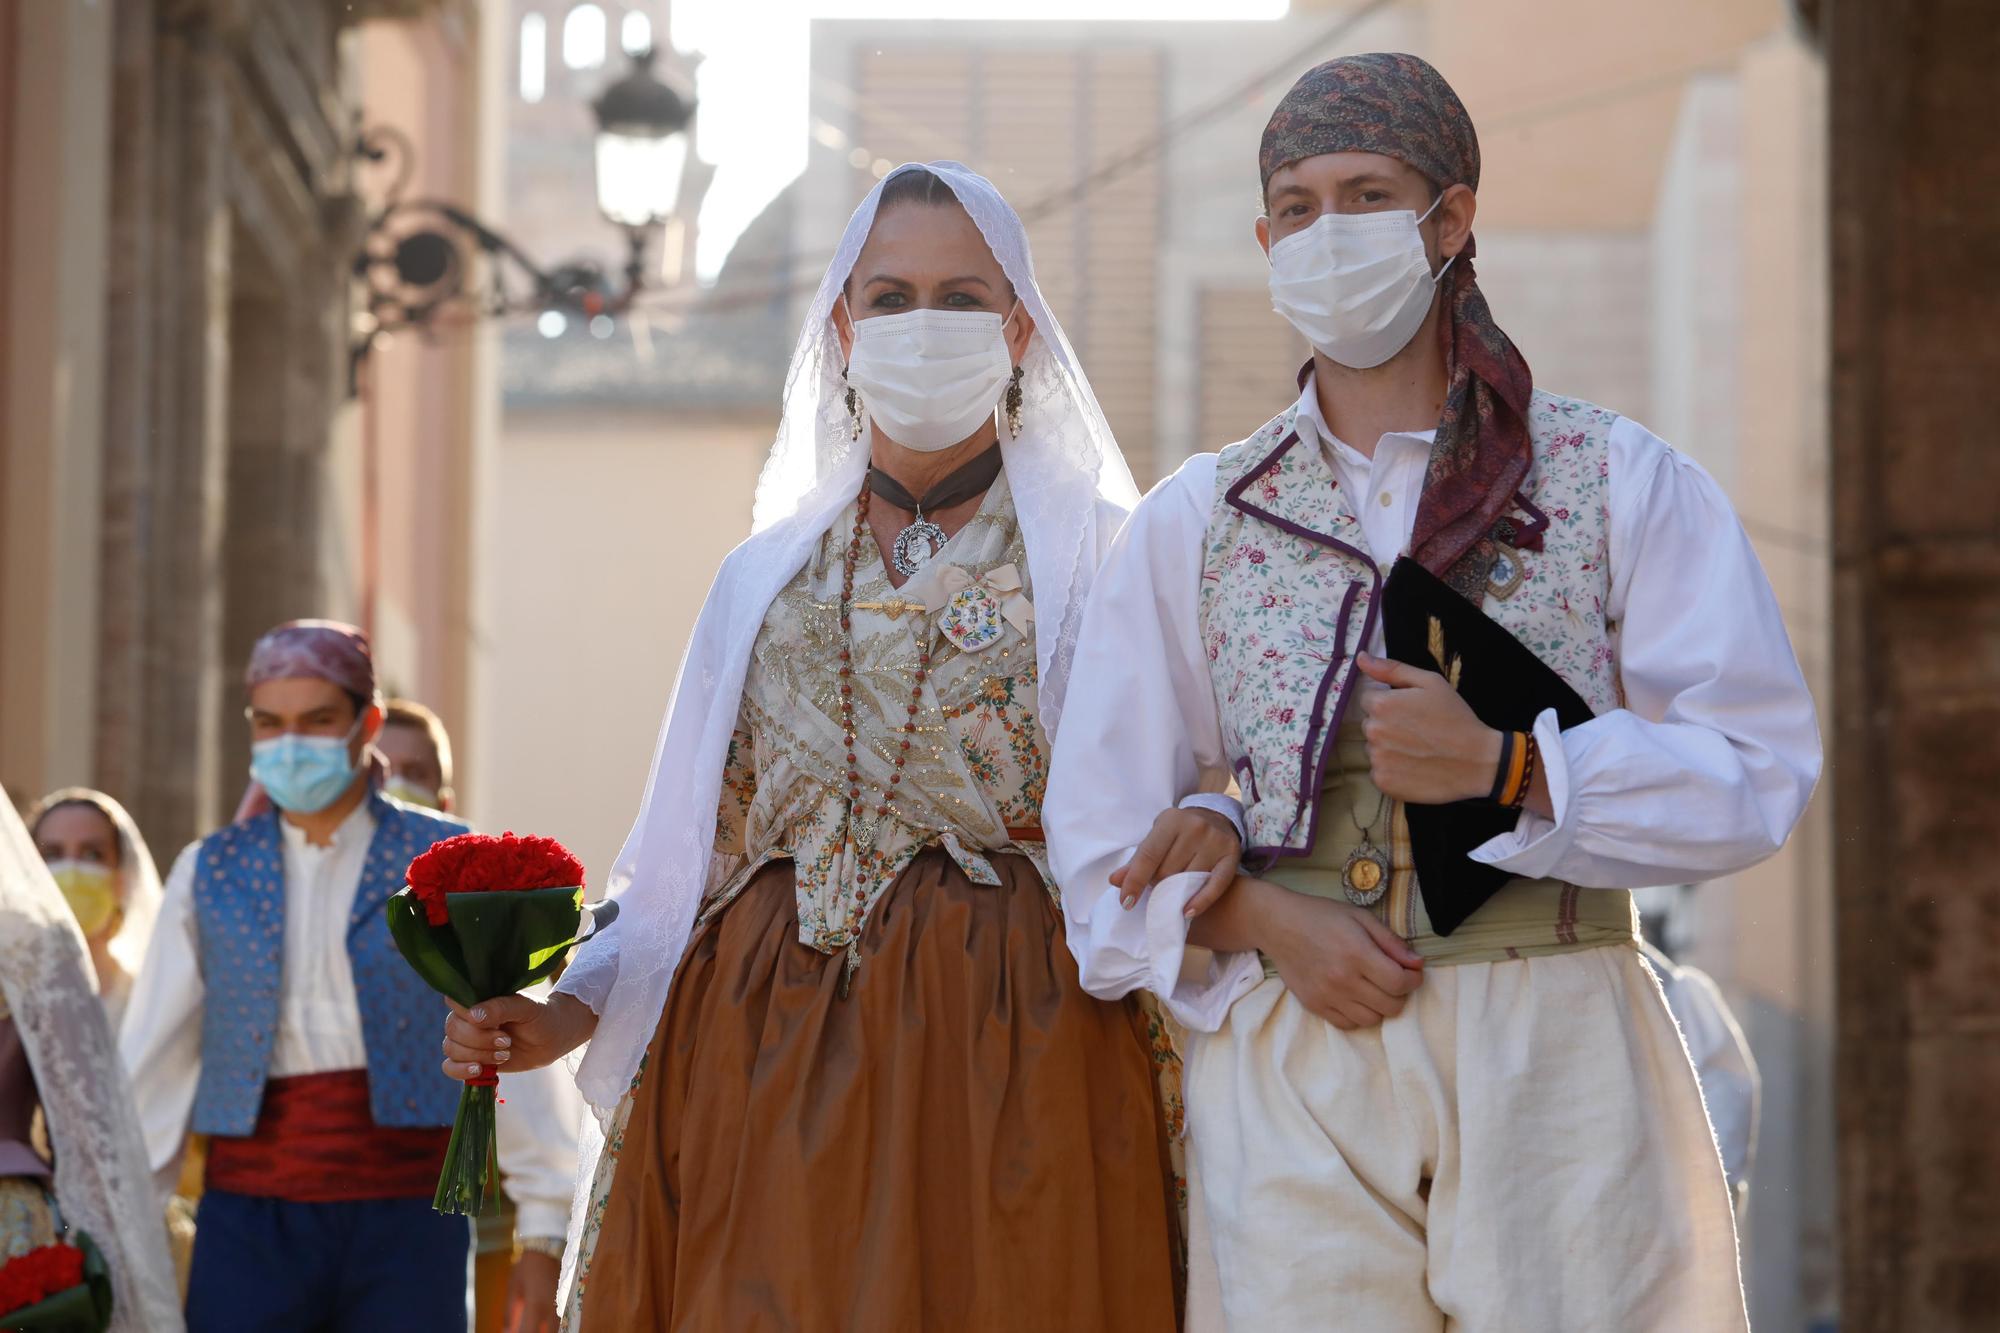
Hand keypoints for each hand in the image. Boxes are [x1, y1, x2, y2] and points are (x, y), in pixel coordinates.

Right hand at [441, 991, 596, 1082]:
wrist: (552, 1039)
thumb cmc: (539, 1016)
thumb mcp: (525, 1007)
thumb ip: (500, 1008)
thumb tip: (473, 1015)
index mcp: (478, 998)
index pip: (455, 1002)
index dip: (469, 1015)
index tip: (495, 1023)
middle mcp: (467, 1018)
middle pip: (453, 1029)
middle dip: (479, 1040)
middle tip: (506, 1041)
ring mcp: (467, 1039)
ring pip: (451, 1049)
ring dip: (478, 1055)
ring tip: (504, 1054)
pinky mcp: (470, 1059)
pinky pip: (449, 1067)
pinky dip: (460, 1071)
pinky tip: (480, 1070)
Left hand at [503, 1250, 559, 1332]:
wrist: (546, 1249)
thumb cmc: (526, 1269)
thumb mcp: (513, 1290)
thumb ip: (510, 1313)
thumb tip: (506, 1332)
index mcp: (535, 1307)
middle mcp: (551, 1310)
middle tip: (527, 1331)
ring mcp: (560, 1306)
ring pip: (556, 1330)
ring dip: (545, 1332)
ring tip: (534, 1328)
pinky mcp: (564, 1302)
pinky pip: (559, 1322)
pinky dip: (552, 1328)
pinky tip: (544, 1326)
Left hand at [1110, 806, 1241, 914]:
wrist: (1216, 818)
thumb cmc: (1179, 832)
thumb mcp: (1157, 838)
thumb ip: (1138, 860)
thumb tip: (1115, 881)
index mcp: (1171, 820)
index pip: (1148, 855)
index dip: (1135, 880)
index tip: (1126, 902)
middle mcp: (1195, 828)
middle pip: (1168, 871)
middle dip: (1157, 885)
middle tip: (1158, 885)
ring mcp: (1216, 841)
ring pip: (1188, 880)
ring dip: (1175, 892)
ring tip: (1172, 890)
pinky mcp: (1232, 856)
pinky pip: (1215, 886)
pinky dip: (1200, 901)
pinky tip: (1186, 912)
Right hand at [1257, 884, 1424, 1028]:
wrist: (1278, 925)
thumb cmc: (1322, 916)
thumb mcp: (1361, 918)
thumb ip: (1391, 942)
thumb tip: (1417, 964)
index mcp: (1358, 954)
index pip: (1400, 983)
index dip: (1413, 980)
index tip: (1412, 972)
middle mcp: (1343, 980)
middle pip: (1391, 1006)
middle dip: (1400, 993)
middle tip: (1393, 979)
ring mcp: (1327, 996)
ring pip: (1372, 1019)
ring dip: (1380, 1006)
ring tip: (1374, 988)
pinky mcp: (1314, 1006)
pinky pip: (1348, 1024)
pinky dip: (1358, 1015)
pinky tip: (1356, 998)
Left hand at [1356, 652, 1501, 803]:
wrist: (1477, 762)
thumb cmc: (1456, 718)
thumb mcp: (1430, 683)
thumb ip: (1392, 669)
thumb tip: (1361, 657)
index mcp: (1381, 705)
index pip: (1369, 700)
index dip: (1390, 704)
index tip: (1411, 712)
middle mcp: (1373, 732)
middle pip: (1370, 724)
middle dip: (1387, 725)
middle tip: (1417, 731)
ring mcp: (1376, 759)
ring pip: (1373, 748)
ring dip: (1388, 748)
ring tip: (1417, 750)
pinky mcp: (1383, 782)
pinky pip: (1378, 771)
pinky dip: (1392, 770)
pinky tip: (1414, 766)